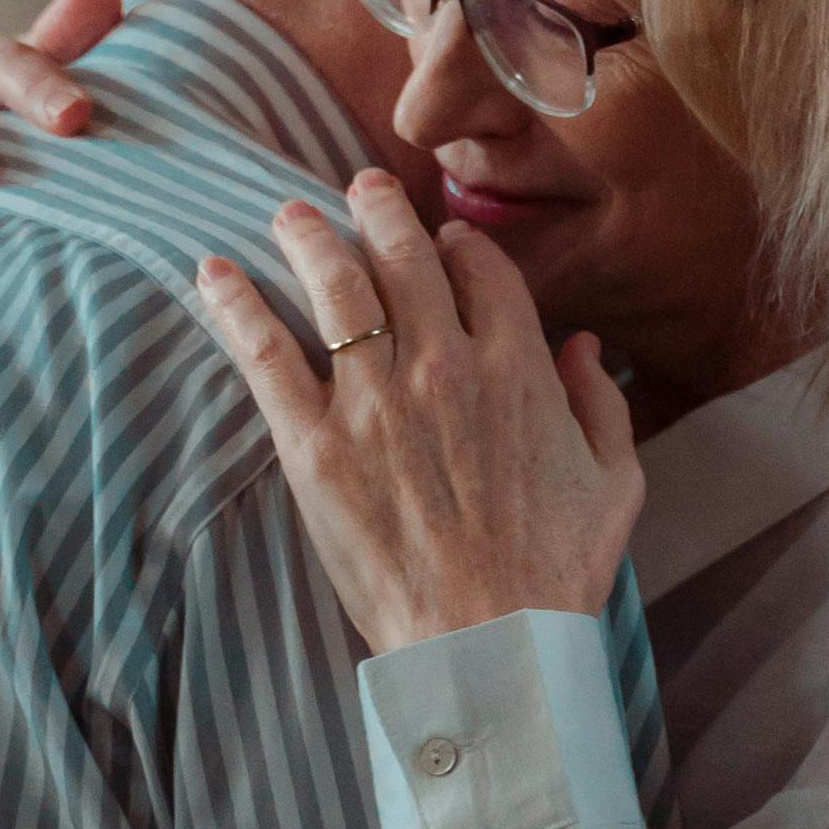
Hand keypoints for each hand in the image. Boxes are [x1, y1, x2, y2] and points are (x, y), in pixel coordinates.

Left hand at [195, 167, 641, 650]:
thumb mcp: (615, 482)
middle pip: (404, 258)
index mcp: (519, 368)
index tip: (442, 238)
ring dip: (310, 237)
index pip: (480, 269)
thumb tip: (583, 346)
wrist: (489, 642)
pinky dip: (237, 305)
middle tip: (361, 187)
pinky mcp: (315, 446)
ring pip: (336, 288)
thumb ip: (600, 403)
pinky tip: (213, 272)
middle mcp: (444, 366)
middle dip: (380, 210)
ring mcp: (375, 403)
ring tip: (291, 214)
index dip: (458, 243)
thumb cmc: (558, 572)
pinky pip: (267, 355)